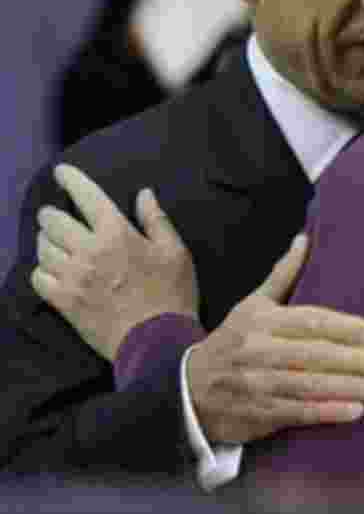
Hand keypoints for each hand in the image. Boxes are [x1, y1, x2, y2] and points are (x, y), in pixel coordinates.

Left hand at [31, 163, 198, 360]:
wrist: (156, 342)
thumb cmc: (172, 294)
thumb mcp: (176, 252)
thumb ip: (156, 220)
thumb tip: (143, 193)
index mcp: (117, 233)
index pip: (86, 196)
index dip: (71, 179)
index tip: (61, 172)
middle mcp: (88, 251)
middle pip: (53, 221)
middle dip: (51, 213)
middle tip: (54, 213)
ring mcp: (72, 278)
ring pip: (43, 248)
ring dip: (45, 239)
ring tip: (52, 240)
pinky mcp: (64, 302)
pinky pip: (38, 278)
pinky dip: (41, 269)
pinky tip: (50, 269)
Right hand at [186, 235, 363, 445]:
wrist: (188, 389)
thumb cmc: (232, 341)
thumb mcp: (252, 304)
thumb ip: (283, 275)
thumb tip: (305, 239)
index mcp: (262, 320)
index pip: (311, 321)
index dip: (346, 327)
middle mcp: (259, 350)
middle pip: (315, 354)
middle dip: (355, 360)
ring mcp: (257, 383)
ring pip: (309, 385)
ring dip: (347, 387)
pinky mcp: (257, 413)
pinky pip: (296, 412)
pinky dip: (326, 412)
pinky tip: (354, 410)